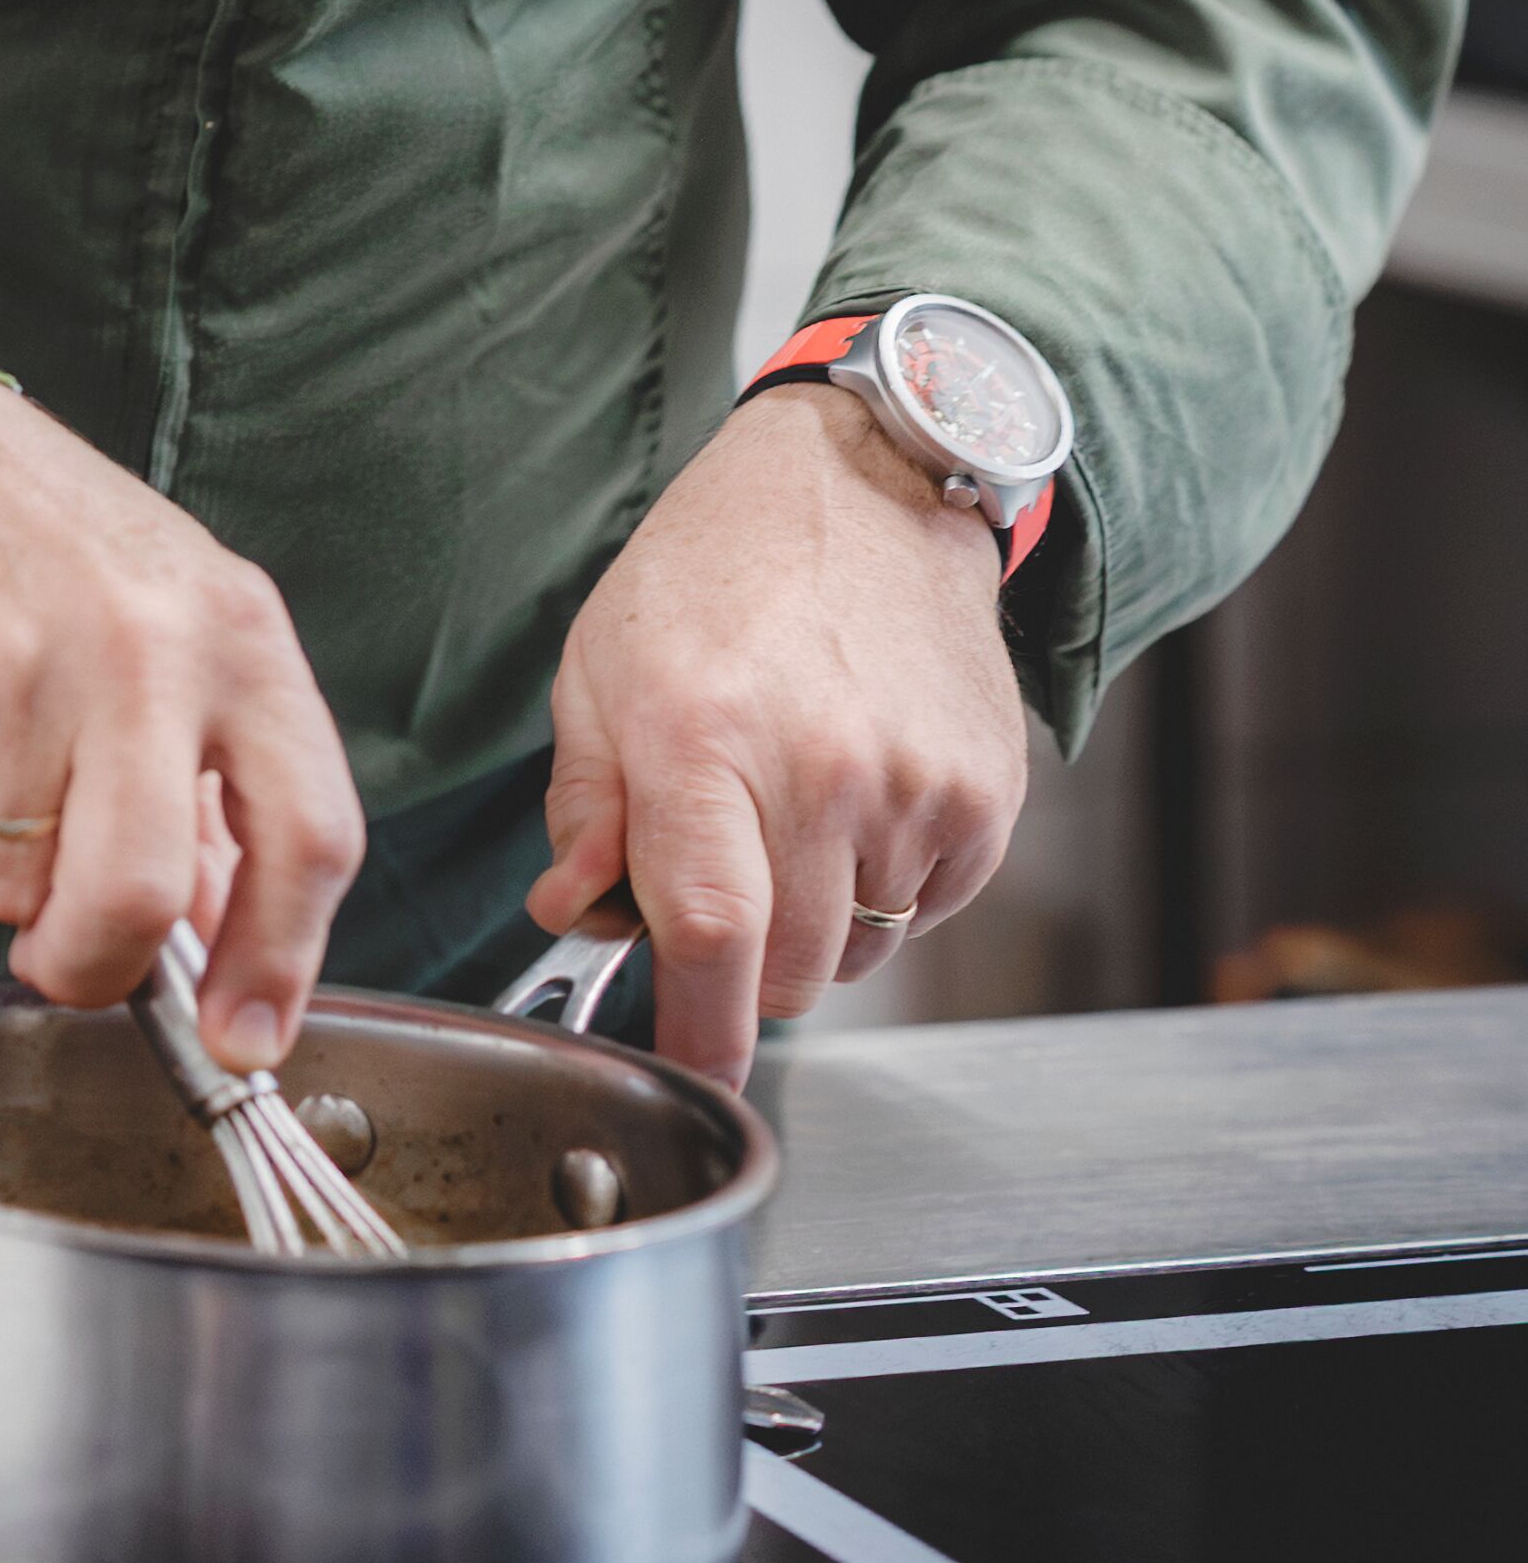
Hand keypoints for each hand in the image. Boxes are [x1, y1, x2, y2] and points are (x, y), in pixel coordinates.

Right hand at [0, 302, 362, 1069]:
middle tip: (65, 956)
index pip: (311, 834)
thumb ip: (211, 780)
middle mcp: (143, 652)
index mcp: (239, 636)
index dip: (285, 962)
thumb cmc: (48, 540)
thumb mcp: (174, 626)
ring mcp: (24, 675)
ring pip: (8, 887)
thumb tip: (210, 935)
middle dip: (94, 965)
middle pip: (140, 897)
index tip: (248, 1037)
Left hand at [528, 384, 1028, 1087]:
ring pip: (857, 951)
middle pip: (788, 972)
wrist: (866, 486)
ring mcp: (916, 785)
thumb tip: (576, 916)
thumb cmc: (717, 570)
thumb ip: (585, 806)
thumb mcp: (603, 666)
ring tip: (793, 809)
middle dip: (745, 963)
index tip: (689, 1076)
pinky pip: (927, 910)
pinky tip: (859, 796)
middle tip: (725, 873)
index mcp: (704, 736)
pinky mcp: (986, 796)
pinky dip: (888, 885)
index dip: (697, 1032)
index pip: (707, 936)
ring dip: (817, 920)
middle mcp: (822, 768)